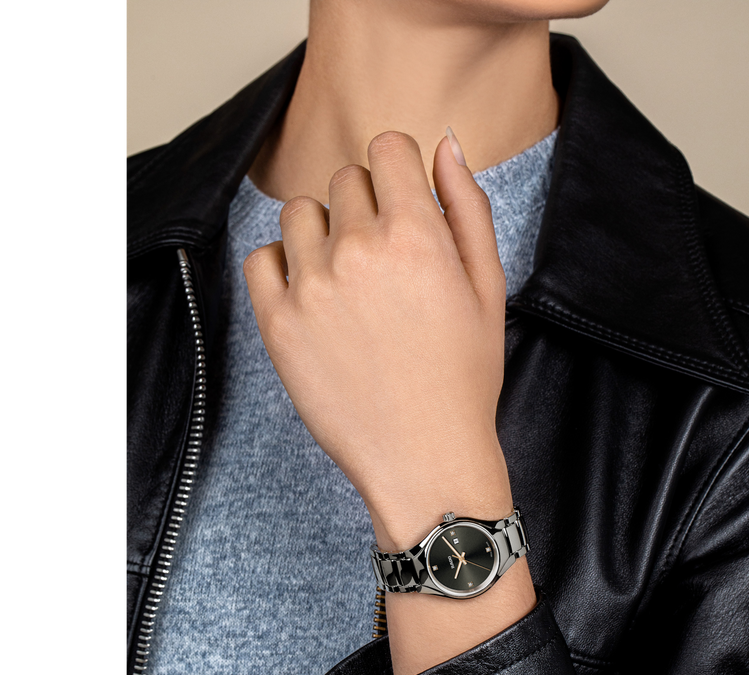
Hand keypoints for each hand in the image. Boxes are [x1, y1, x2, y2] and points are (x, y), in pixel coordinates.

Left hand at [243, 130, 510, 550]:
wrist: (424, 456)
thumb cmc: (463, 379)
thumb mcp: (487, 288)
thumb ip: (467, 208)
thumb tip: (444, 144)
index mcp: (416, 235)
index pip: (388, 148)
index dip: (400, 172)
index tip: (403, 206)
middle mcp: (359, 250)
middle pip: (347, 181)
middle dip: (368, 209)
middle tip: (386, 266)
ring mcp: (312, 286)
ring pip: (300, 213)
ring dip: (323, 232)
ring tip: (348, 281)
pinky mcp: (279, 323)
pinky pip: (261, 258)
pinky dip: (283, 266)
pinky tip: (313, 295)